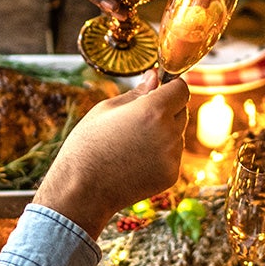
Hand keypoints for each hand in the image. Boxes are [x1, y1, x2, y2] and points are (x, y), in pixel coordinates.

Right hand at [34, 72, 189, 236]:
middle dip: (167, 110)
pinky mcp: (171, 175)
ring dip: (163, 133)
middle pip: (182, 111)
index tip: (159, 90)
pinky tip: (135, 161)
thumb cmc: (88, 144)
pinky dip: (160, 155)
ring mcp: (172, 156)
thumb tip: (155, 76)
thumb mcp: (107, 109)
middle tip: (137, 120)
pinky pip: (172, 156)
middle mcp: (169, 133)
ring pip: (177, 134)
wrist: (82, 189)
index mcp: (154, 110)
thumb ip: (138, 92)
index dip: (171, 87)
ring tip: (132, 144)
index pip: (181, 88)